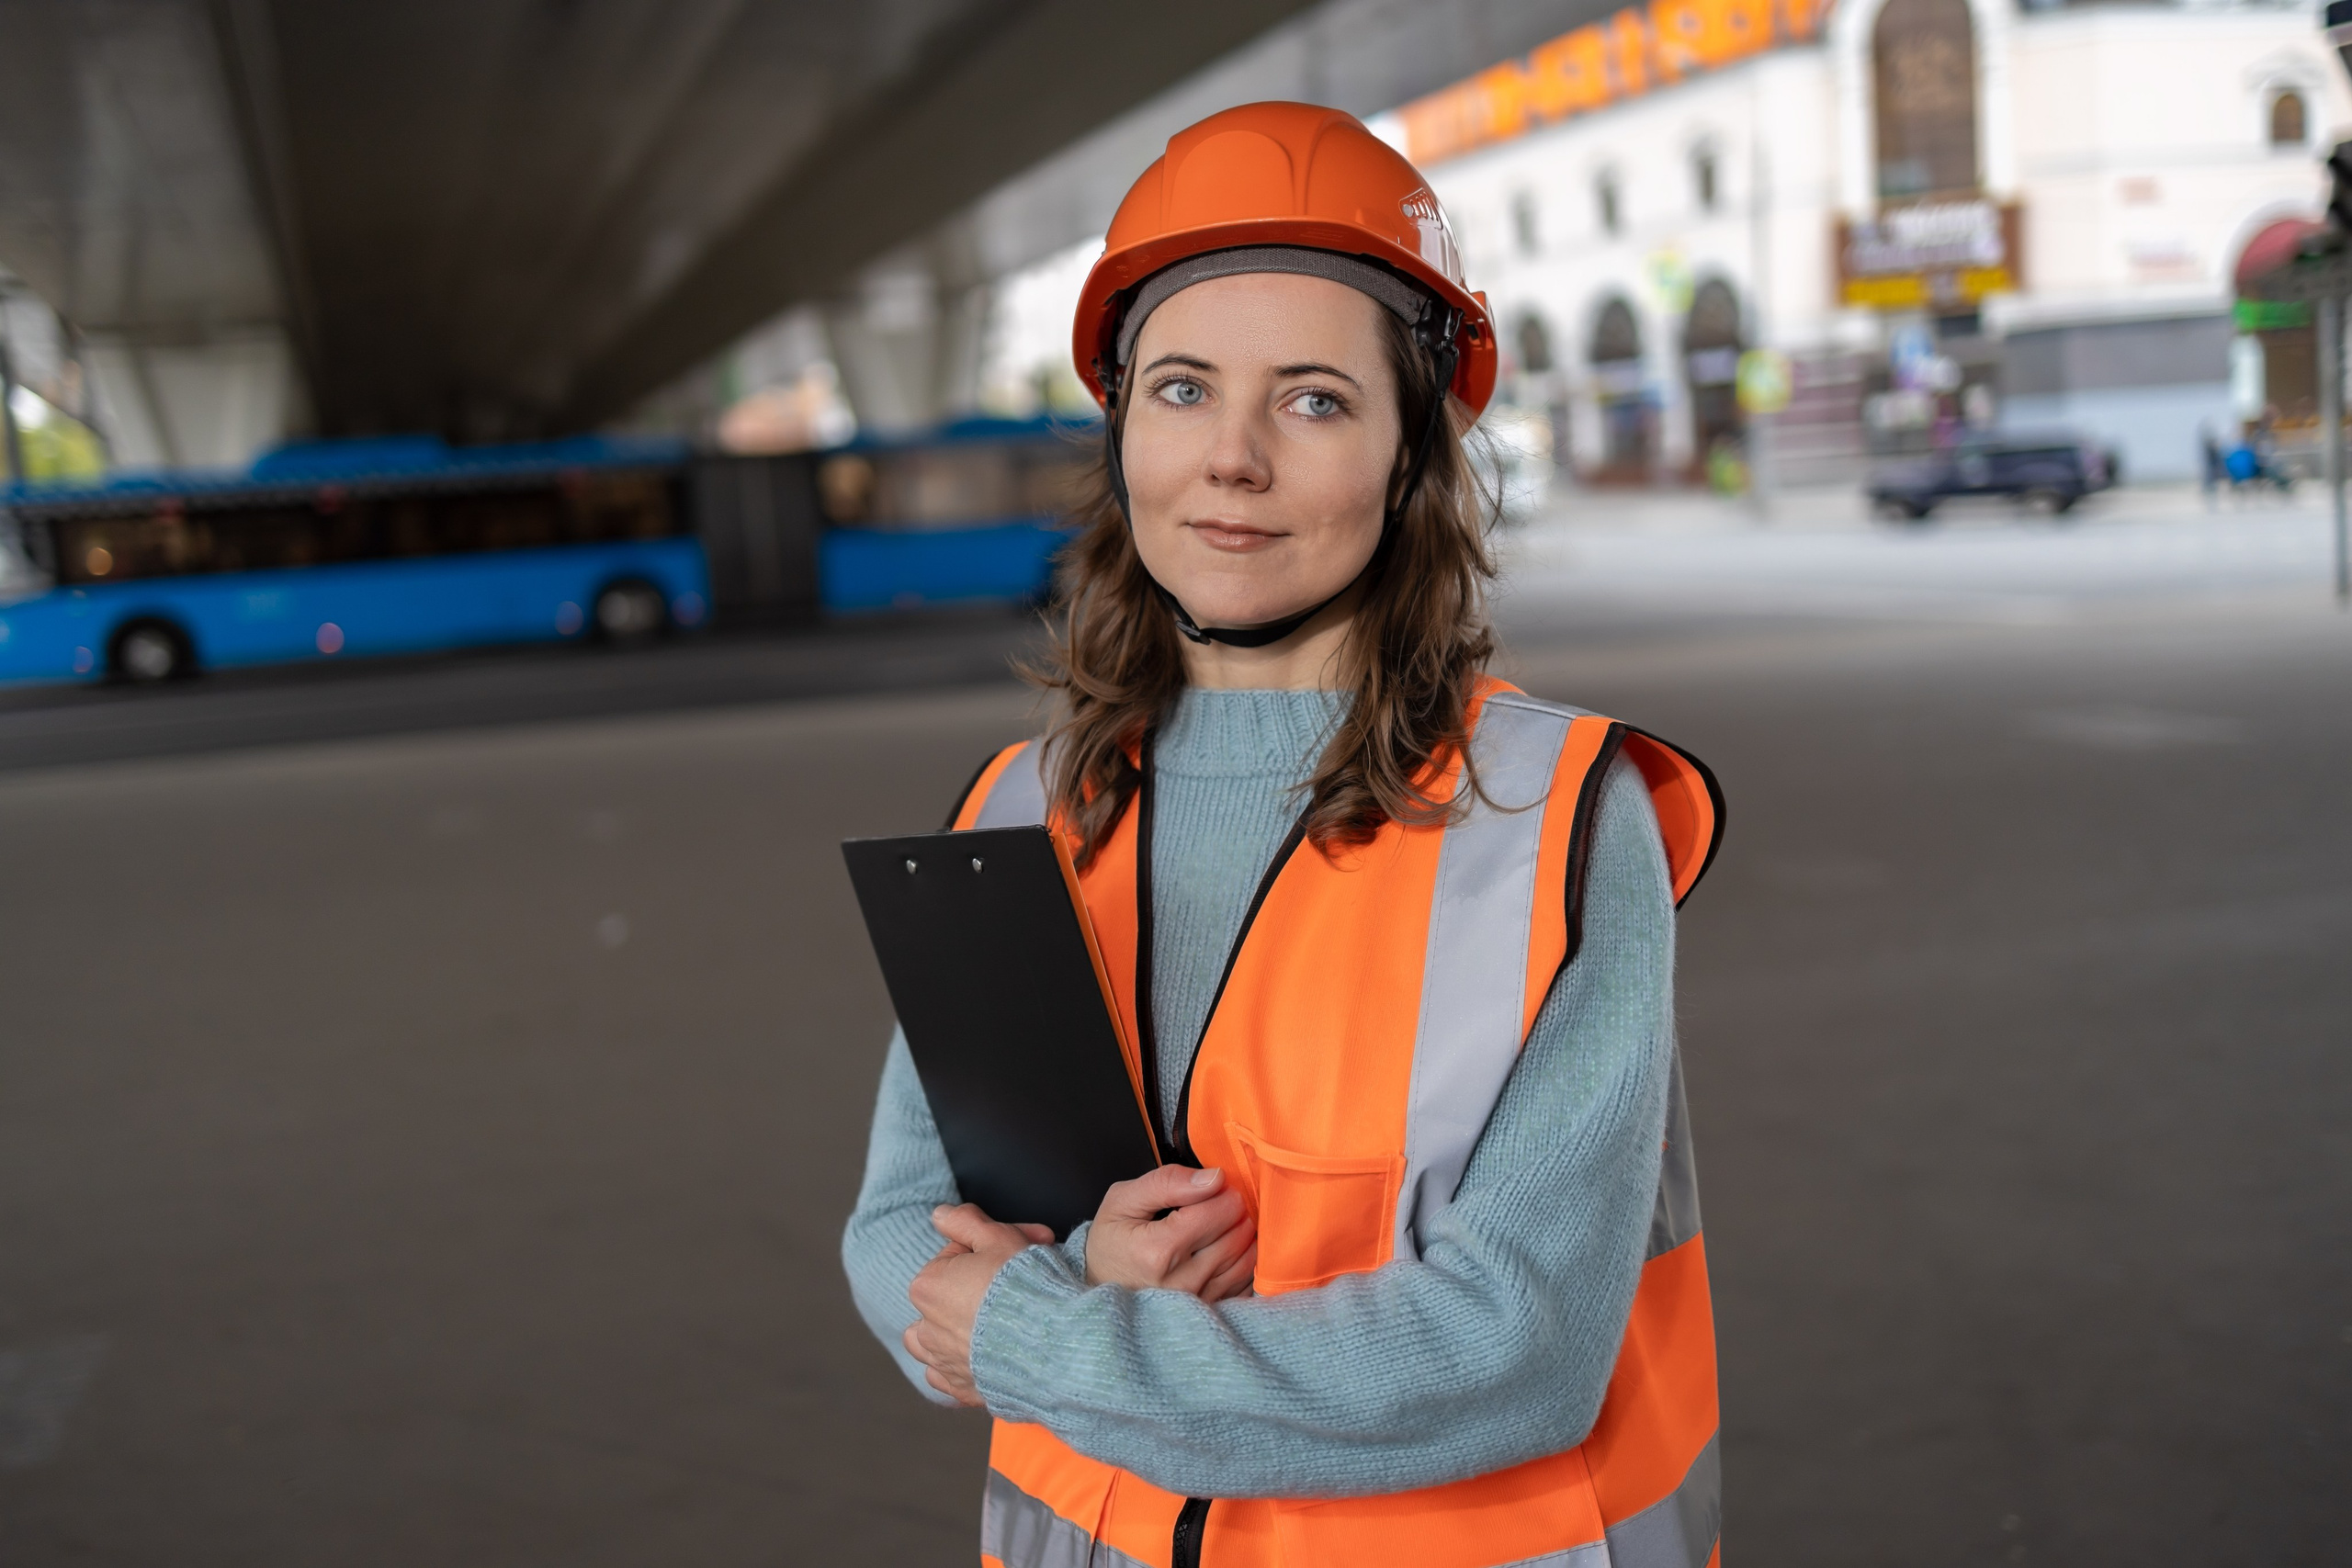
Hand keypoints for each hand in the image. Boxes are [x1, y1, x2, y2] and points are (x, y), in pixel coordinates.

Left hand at [905, 1204, 1053, 1406]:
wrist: (1052, 1344)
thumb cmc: (1025, 1287)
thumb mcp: (998, 1238)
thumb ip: (964, 1222)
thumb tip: (939, 1214)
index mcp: (928, 1286)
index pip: (953, 1258)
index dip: (989, 1250)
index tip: (1019, 1250)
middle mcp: (926, 1329)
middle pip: (945, 1298)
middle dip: (975, 1287)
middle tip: (1018, 1283)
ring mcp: (943, 1363)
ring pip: (936, 1343)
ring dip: (956, 1331)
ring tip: (991, 1323)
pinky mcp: (963, 1390)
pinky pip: (950, 1379)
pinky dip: (963, 1368)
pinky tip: (988, 1357)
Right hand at [1085, 1164, 1255, 1302]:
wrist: (1100, 1287)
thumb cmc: (1111, 1242)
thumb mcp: (1123, 1200)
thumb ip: (1167, 1182)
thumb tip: (1215, 1177)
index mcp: (1158, 1252)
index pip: (1217, 1212)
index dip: (1220, 1191)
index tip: (1209, 1188)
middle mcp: (1182, 1282)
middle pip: (1237, 1233)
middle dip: (1232, 1210)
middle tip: (1214, 1204)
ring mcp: (1199, 1301)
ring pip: (1247, 1256)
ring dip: (1241, 1233)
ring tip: (1219, 1224)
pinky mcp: (1211, 1310)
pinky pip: (1248, 1280)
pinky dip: (1244, 1259)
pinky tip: (1226, 1247)